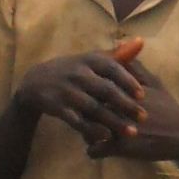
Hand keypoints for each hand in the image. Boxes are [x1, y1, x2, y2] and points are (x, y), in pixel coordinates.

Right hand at [15, 37, 144, 142]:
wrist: (35, 82)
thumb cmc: (72, 69)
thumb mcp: (90, 59)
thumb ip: (117, 54)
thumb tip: (141, 41)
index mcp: (88, 59)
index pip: (112, 68)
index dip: (128, 81)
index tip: (142, 95)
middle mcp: (77, 73)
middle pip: (106, 90)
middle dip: (126, 104)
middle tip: (144, 117)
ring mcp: (67, 91)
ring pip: (94, 108)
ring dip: (114, 121)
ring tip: (132, 131)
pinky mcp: (58, 107)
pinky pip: (77, 120)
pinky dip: (92, 129)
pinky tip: (107, 137)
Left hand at [87, 60, 178, 162]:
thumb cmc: (168, 109)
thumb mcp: (154, 84)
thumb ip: (134, 67)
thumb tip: (120, 44)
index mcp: (121, 90)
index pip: (92, 90)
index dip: (89, 97)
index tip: (91, 102)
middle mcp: (117, 106)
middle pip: (86, 109)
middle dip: (85, 116)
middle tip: (91, 121)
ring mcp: (117, 127)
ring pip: (85, 130)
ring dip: (87, 134)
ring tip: (94, 135)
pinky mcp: (121, 147)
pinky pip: (94, 150)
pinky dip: (94, 151)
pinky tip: (100, 149)